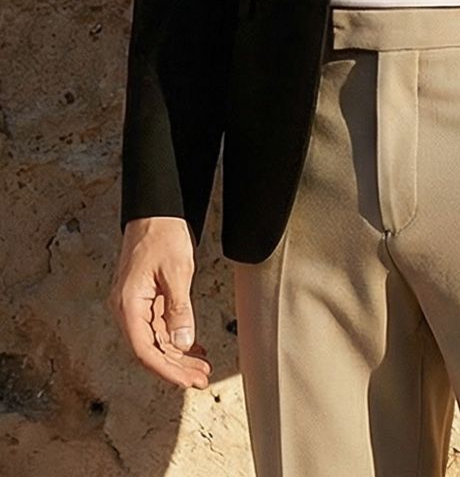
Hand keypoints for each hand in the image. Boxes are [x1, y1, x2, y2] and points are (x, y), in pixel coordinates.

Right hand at [108, 217, 212, 389]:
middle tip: (201, 378)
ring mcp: (135, 304)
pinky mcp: (145, 299)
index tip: (187, 381)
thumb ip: (179, 309)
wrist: (156, 209)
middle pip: (150, 349)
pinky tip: (194, 346)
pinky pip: (159, 327)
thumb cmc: (162, 235)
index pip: (145, 350)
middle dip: (176, 366)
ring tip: (202, 366)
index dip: (167, 369)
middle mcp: (127, 309)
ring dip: (178, 355)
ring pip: (156, 340)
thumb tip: (183, 344)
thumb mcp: (176, 271)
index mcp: (128, 305)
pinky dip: (176, 338)